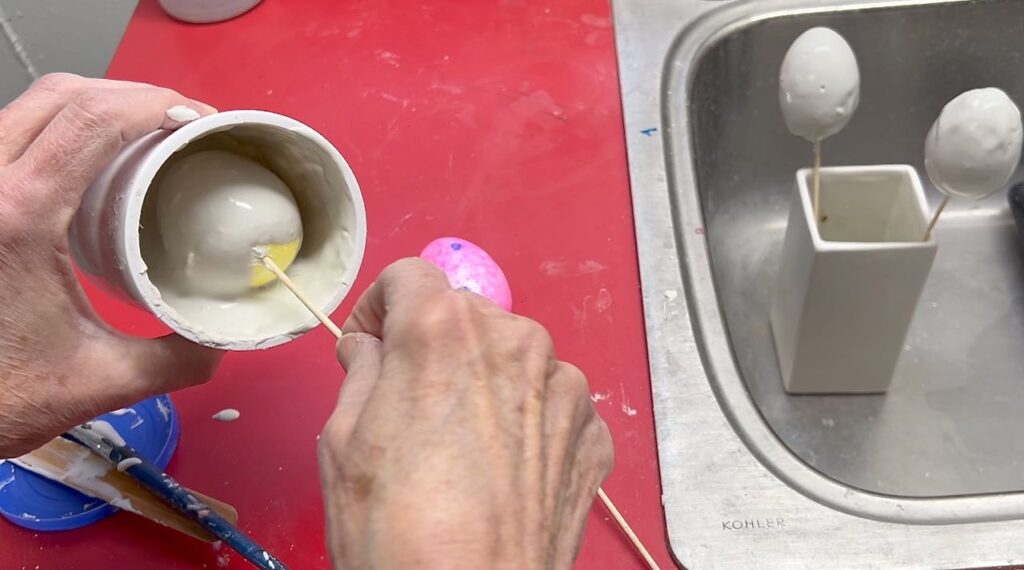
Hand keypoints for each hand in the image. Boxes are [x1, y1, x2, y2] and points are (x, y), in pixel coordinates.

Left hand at [0, 74, 221, 457]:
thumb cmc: (4, 394)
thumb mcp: (103, 381)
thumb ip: (178, 357)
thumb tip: (225, 334)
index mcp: (18, 216)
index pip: (93, 120)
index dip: (156, 104)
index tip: (200, 120)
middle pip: (62, 93)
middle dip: (132, 95)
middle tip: (182, 123)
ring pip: (31, 104)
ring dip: (95, 104)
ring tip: (145, 133)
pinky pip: (13, 130)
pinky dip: (61, 124)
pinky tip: (94, 157)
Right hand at [319, 259, 613, 568]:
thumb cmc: (402, 538)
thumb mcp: (342, 443)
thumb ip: (360, 372)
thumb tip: (368, 349)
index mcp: (443, 331)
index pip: (410, 276)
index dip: (380, 307)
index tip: (372, 341)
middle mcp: (514, 342)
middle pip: (465, 314)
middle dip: (433, 345)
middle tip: (408, 400)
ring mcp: (562, 387)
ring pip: (512, 356)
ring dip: (484, 381)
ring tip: (457, 445)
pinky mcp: (590, 431)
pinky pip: (549, 401)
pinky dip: (524, 420)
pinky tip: (498, 468)